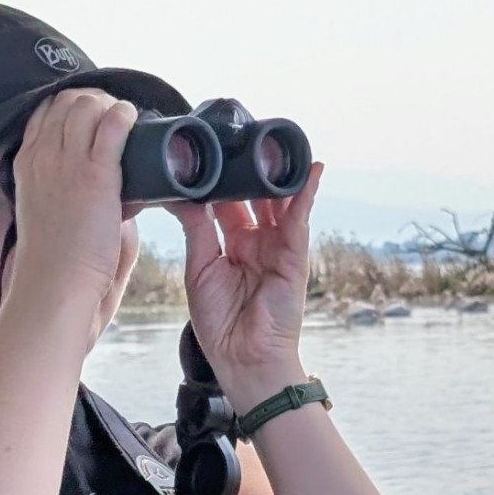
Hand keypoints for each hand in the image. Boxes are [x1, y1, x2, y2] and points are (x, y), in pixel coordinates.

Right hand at [4, 90, 137, 319]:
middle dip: (95, 98)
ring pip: (87, 106)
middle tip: (118, 114)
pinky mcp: (95, 176)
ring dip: (112, 104)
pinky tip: (135, 119)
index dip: (71, 105)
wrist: (54, 284)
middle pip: (66, 101)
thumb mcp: (48, 210)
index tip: (94, 113)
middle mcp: (42, 157)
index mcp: (27, 164)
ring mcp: (66, 164)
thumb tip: (105, 187)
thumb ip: (68, 190)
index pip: (44, 112)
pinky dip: (125, 116)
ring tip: (130, 118)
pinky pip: (111, 127)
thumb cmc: (56, 259)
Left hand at [172, 162, 322, 407]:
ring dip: (278, 174)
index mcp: (232, 245)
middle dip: (249, 169)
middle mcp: (257, 240)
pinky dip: (307, 193)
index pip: (227, 202)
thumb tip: (182, 195)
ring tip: (273, 142)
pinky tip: (311, 169)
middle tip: (240, 136)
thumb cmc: (222, 323)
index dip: (220, 178)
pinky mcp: (296, 254)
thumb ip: (197, 229)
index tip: (208, 151)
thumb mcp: (200, 267)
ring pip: (278, 201)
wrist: (243, 357)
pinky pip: (301, 217)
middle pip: (254, 196)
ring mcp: (279, 246)